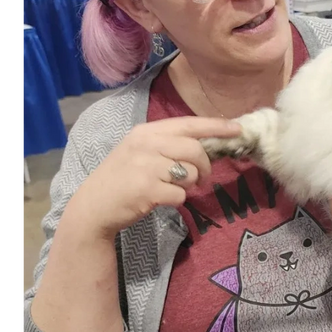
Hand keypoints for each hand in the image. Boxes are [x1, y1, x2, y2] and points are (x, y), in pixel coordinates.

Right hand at [65, 117, 241, 239]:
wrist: (94, 206)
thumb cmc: (122, 178)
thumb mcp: (139, 151)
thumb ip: (168, 145)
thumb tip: (205, 146)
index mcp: (146, 131)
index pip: (188, 124)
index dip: (215, 126)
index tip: (237, 129)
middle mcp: (146, 144)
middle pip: (195, 149)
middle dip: (205, 166)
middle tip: (201, 179)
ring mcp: (146, 166)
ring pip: (190, 173)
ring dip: (188, 185)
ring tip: (172, 188)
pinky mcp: (147, 189)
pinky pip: (180, 195)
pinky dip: (176, 200)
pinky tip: (160, 199)